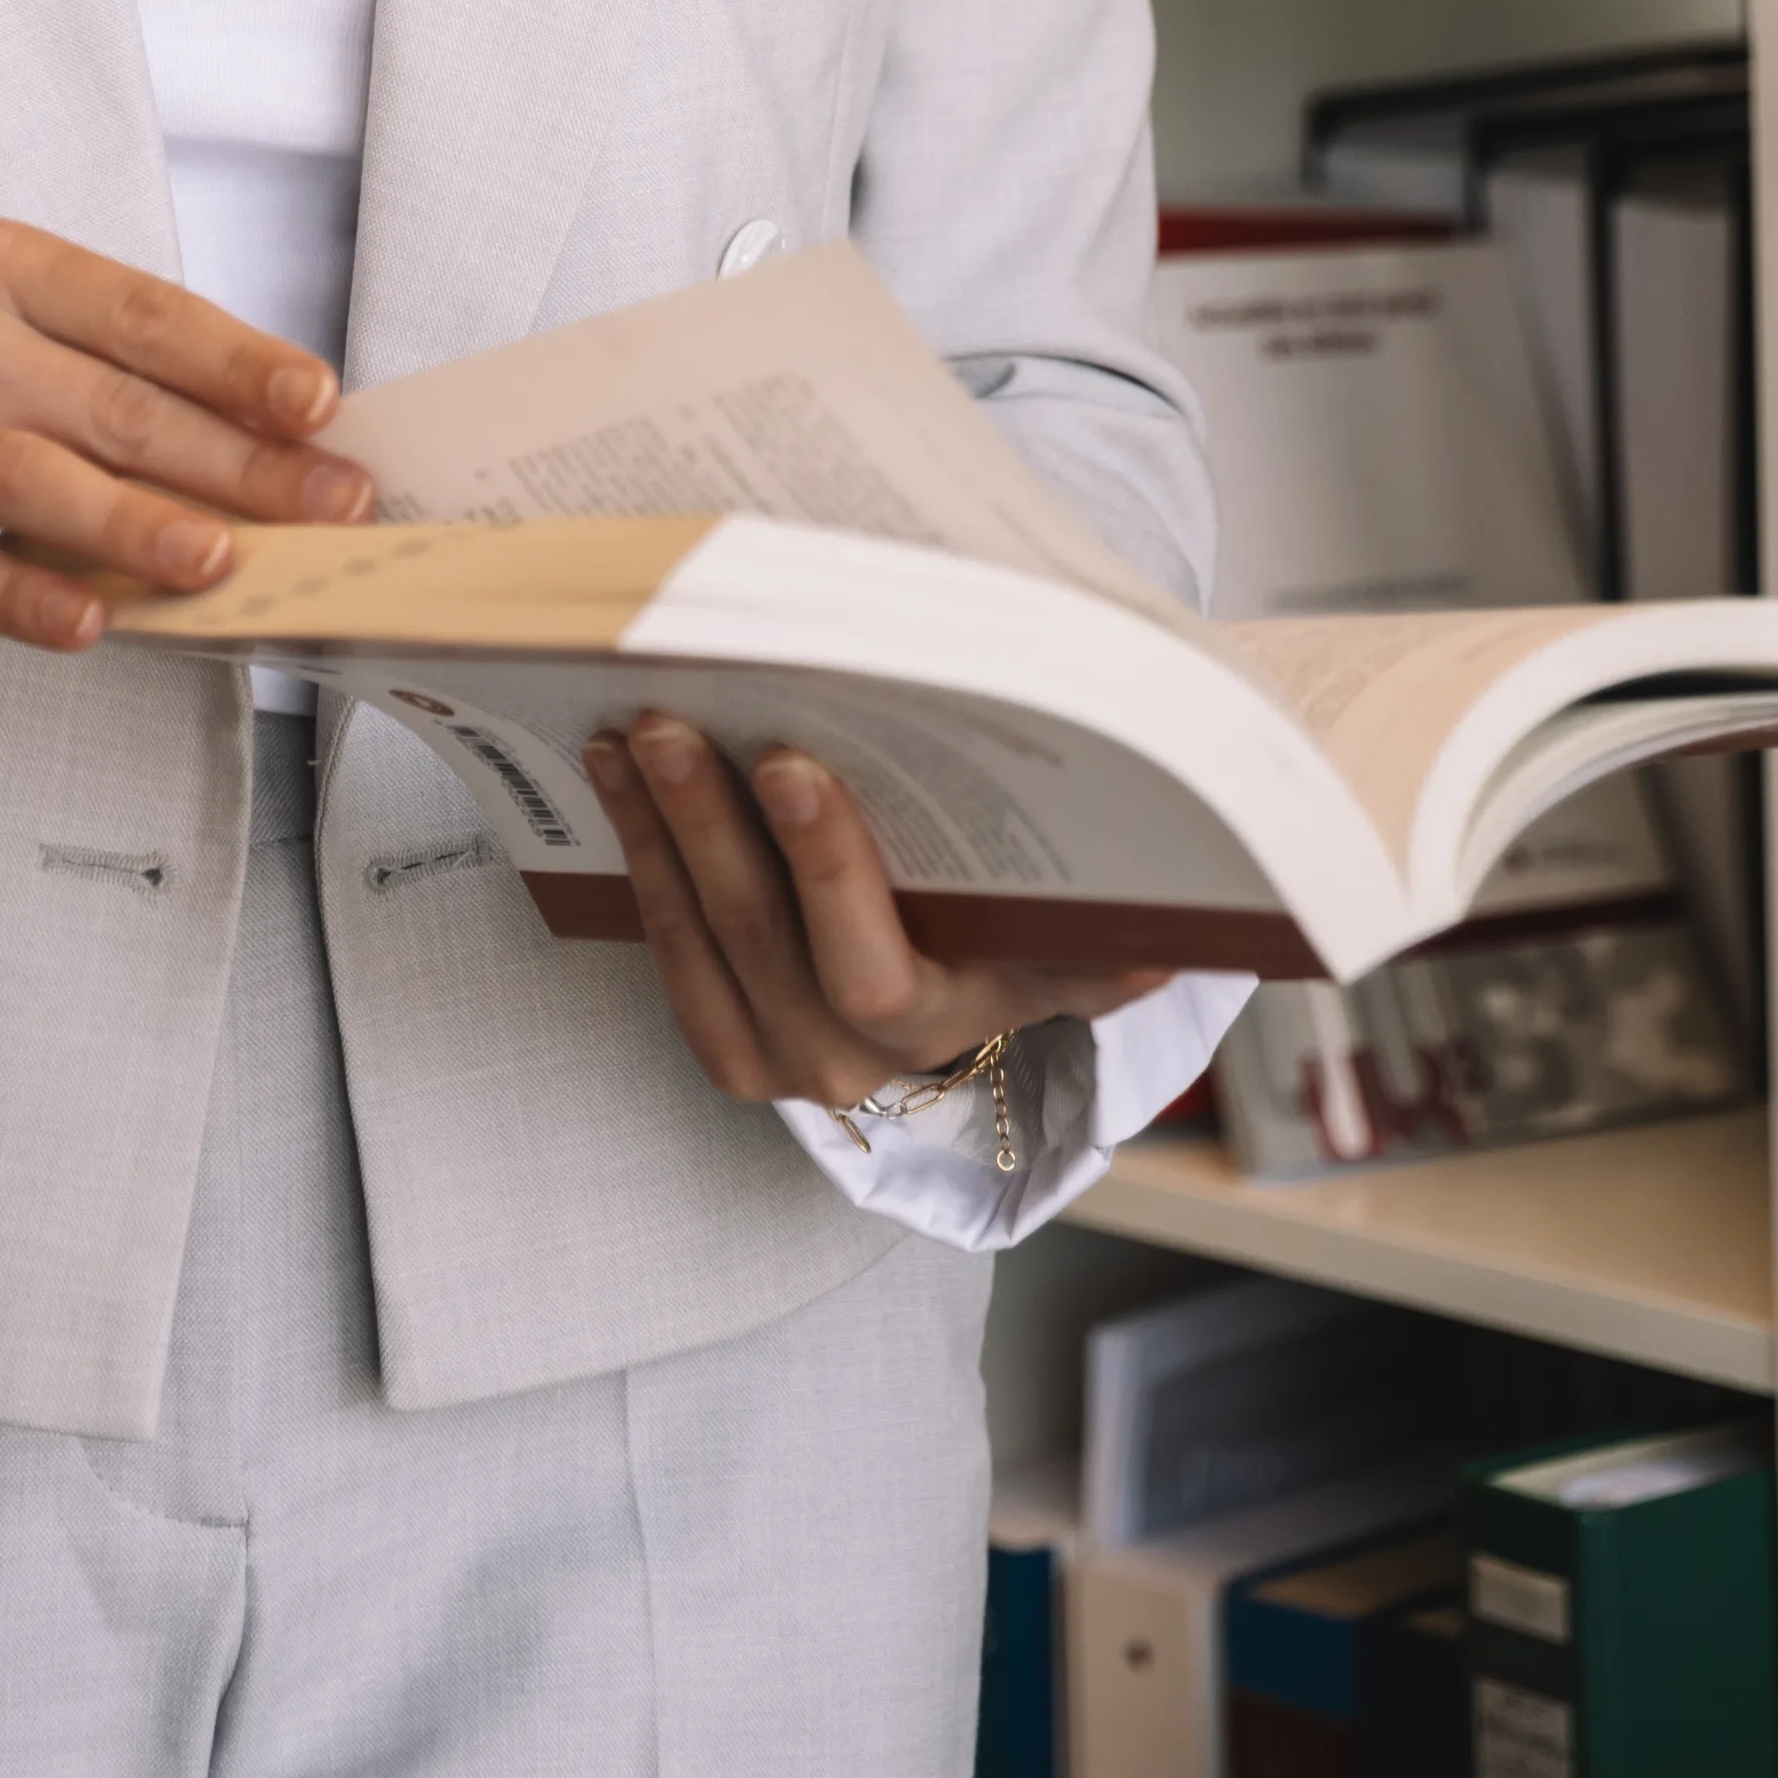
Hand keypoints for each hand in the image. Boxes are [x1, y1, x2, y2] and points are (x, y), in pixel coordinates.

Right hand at [0, 217, 373, 651]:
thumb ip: (79, 351)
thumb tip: (236, 431)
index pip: (138, 311)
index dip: (238, 361)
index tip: (322, 404)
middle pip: (108, 402)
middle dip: (236, 461)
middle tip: (329, 506)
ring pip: (29, 478)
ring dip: (138, 523)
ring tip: (225, 560)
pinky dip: (23, 597)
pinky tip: (93, 620)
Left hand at [584, 715, 1174, 1124]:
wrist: (979, 979)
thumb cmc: (1035, 906)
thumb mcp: (1079, 917)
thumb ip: (1109, 928)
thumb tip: (1165, 934)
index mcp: (959, 1011)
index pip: (873, 960)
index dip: (826, 868)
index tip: (791, 766)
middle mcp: (865, 1057)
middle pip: (766, 942)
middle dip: (713, 823)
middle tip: (675, 719)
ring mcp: (788, 1058)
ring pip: (702, 944)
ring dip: (656, 832)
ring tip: (626, 729)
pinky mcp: (732, 1042)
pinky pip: (669, 953)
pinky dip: (638, 858)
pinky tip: (612, 772)